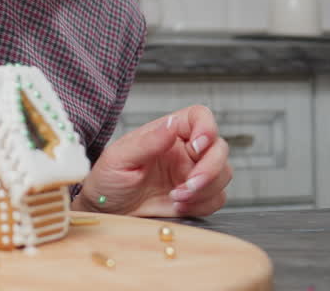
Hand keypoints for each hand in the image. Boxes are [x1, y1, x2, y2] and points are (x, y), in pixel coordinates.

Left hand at [74, 105, 232, 217]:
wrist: (106, 211)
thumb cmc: (108, 181)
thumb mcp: (120, 158)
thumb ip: (147, 142)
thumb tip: (171, 125)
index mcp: (167, 133)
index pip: (199, 117)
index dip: (207, 128)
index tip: (197, 146)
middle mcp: (184, 151)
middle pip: (219, 148)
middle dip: (209, 169)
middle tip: (188, 185)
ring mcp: (192, 173)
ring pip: (223, 174)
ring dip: (205, 189)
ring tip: (175, 197)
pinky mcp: (196, 197)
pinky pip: (217, 198)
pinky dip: (203, 204)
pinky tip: (179, 205)